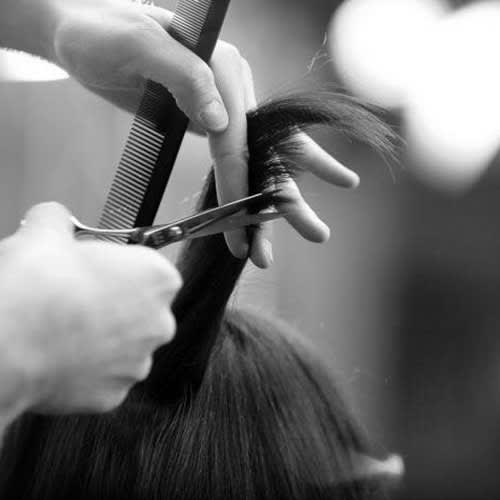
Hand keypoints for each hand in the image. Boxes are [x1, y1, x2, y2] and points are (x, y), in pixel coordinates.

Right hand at [0, 203, 180, 414]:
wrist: (8, 340)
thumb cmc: (37, 287)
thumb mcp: (46, 233)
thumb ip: (60, 220)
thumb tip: (53, 217)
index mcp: (158, 278)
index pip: (149, 270)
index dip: (120, 268)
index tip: (99, 270)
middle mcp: (159, 323)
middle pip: (140, 310)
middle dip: (114, 305)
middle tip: (77, 299)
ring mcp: (137, 363)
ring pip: (123, 347)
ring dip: (102, 340)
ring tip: (64, 329)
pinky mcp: (112, 395)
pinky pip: (102, 378)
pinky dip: (86, 370)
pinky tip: (60, 355)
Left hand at [45, 0, 358, 266]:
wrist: (81, 34)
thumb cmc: (102, 33)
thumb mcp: (139, 45)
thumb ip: (185, 76)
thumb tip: (220, 122)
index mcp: (222, 67)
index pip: (237, 138)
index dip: (241, 186)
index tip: (244, 229)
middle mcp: (231, 88)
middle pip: (266, 152)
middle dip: (287, 200)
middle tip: (318, 235)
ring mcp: (223, 106)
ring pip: (258, 161)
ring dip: (275, 204)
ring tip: (297, 237)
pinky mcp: (209, 120)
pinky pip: (236, 159)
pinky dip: (249, 189)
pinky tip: (264, 212)